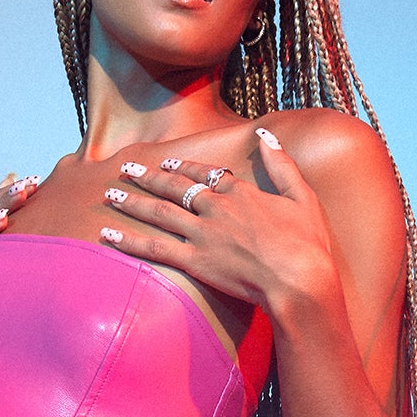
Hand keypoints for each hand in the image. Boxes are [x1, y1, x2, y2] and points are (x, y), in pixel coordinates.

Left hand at [96, 129, 340, 321]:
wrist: (299, 280)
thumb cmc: (308, 244)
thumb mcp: (303, 196)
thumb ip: (281, 165)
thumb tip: (267, 135)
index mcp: (240, 192)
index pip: (206, 174)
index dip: (185, 167)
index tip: (168, 163)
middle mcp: (216, 208)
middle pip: (175, 187)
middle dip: (148, 176)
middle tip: (125, 168)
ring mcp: (202, 234)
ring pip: (159, 212)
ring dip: (133, 202)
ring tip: (110, 195)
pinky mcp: (194, 262)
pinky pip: (154, 248)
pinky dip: (129, 241)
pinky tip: (107, 236)